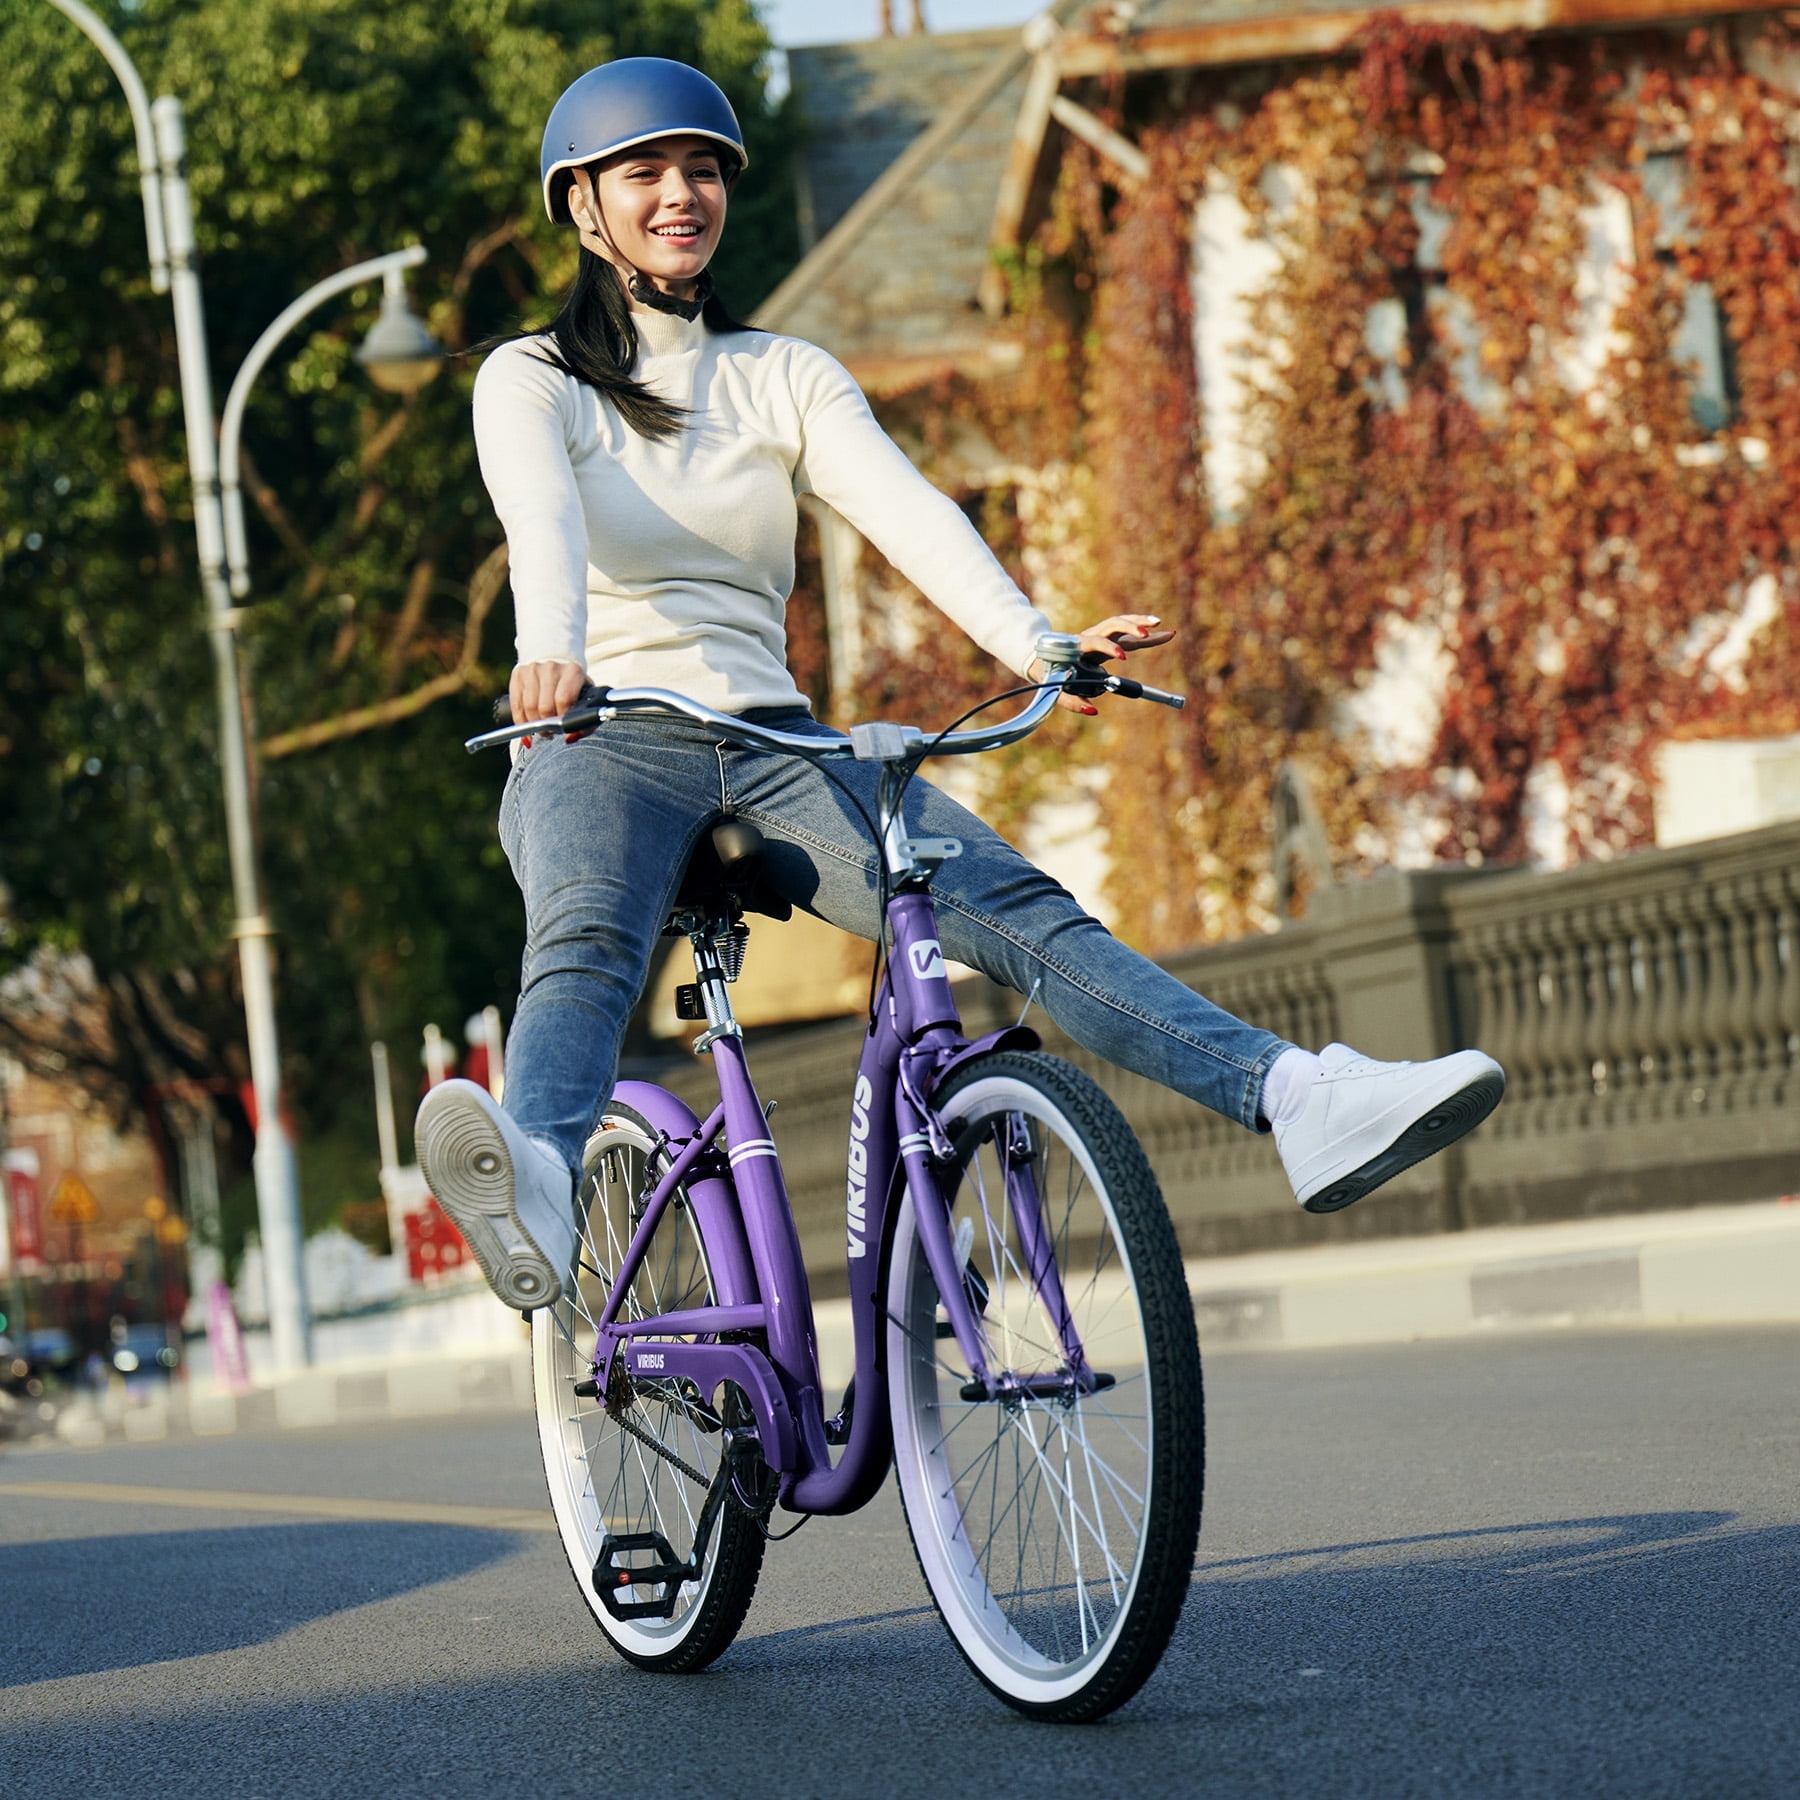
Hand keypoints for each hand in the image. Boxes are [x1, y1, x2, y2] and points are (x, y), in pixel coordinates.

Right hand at [509, 658, 586, 724]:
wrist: (557, 662)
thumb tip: (570, 738)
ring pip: (529, 707)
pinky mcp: (519, 673)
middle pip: (544, 706)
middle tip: (551, 731)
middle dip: (547, 726)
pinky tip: (527, 729)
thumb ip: (585, 723)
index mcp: (573, 672)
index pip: (563, 700)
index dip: (562, 719)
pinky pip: (516, 704)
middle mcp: (552, 668)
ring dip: (534, 725)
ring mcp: (533, 669)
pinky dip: (521, 722)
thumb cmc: (573, 687)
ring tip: (541, 728)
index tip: (562, 726)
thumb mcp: (585, 700)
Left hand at [1032, 614, 1174, 714]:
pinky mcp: (1104, 638)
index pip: (1096, 642)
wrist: (1038, 654)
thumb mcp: (1054, 688)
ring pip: (1120, 623)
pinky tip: (1159, 630)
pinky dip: (1141, 628)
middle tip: (1146, 634)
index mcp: (1077, 646)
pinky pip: (1125, 631)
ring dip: (1140, 622)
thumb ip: (1071, 701)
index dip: (1109, 648)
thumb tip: (1093, 710)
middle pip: (1112, 624)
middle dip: (1130, 627)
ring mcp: (1097, 635)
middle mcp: (1089, 636)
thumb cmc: (1047, 672)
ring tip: (1161, 624)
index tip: (1122, 657)